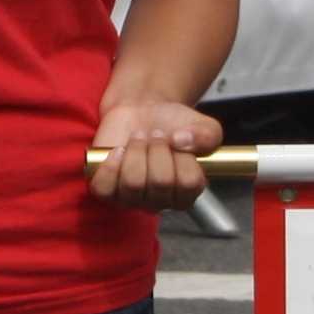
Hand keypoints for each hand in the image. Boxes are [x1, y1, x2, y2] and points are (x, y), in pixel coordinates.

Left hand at [88, 97, 222, 210]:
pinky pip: (105, 188)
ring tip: (139, 138)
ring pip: (133, 183)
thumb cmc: (172, 124)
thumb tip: (183, 142)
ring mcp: (131, 199)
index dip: (184, 158)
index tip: (178, 140)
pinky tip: (118, 150)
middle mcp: (160, 202)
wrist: (141, 111)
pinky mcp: (107, 190)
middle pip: (161, 182)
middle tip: (156, 135)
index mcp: (186, 193)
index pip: (189, 184)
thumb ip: (208, 135)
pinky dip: (110, 165)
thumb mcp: (203, 125)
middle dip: (158, 149)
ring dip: (136, 151)